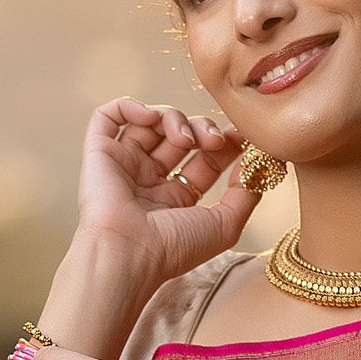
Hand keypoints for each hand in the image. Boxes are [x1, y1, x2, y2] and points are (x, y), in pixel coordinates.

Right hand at [74, 97, 257, 294]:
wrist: (128, 253)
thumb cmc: (174, 248)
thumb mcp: (225, 224)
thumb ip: (246, 193)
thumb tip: (261, 163)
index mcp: (175, 198)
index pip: (203, 158)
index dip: (223, 142)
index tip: (241, 137)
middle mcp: (149, 179)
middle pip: (180, 135)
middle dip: (203, 129)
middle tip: (214, 140)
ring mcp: (125, 164)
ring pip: (151, 121)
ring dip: (174, 118)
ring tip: (184, 138)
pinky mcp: (100, 153)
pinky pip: (110, 116)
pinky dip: (131, 106)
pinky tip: (150, 118)